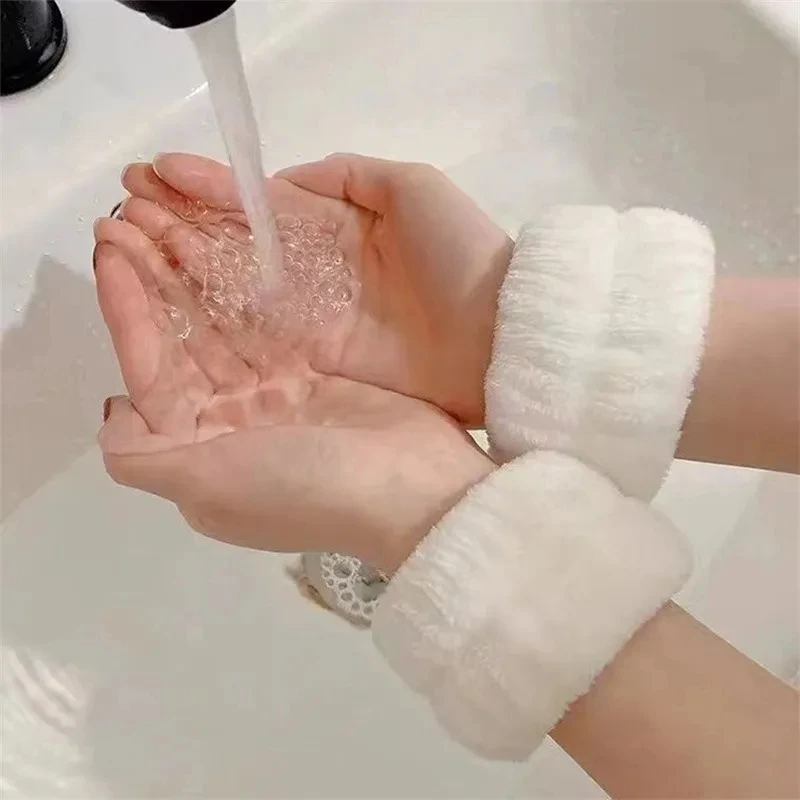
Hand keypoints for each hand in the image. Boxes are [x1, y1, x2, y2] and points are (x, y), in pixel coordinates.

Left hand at [93, 217, 491, 568]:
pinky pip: (271, 320)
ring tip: (169, 214)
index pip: (149, 369)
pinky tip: (230, 239)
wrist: (416, 490)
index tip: (110, 249)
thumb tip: (112, 414)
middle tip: (130, 213)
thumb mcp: (209, 487)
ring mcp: (278, 395)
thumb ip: (142, 457)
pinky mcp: (318, 373)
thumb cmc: (305, 485)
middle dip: (154, 279)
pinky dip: (247, 281)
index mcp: (200, 449)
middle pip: (183, 340)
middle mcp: (232, 421)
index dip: (125, 309)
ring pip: (224, 323)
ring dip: (194, 271)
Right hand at [120, 153, 512, 423]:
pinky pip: (255, 336)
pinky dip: (212, 318)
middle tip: (123, 209)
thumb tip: (283, 181)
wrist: (499, 339)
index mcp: (339, 226)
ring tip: (126, 245)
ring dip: (182, 268)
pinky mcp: (316, 361)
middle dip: (182, 224)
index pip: (262, 204)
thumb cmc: (461, 254)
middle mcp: (317, 272)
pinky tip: (166, 301)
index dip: (211, 187)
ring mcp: (313, 319)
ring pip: (237, 290)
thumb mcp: (412, 188)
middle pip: (239, 246)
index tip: (157, 172)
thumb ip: (345, 176)